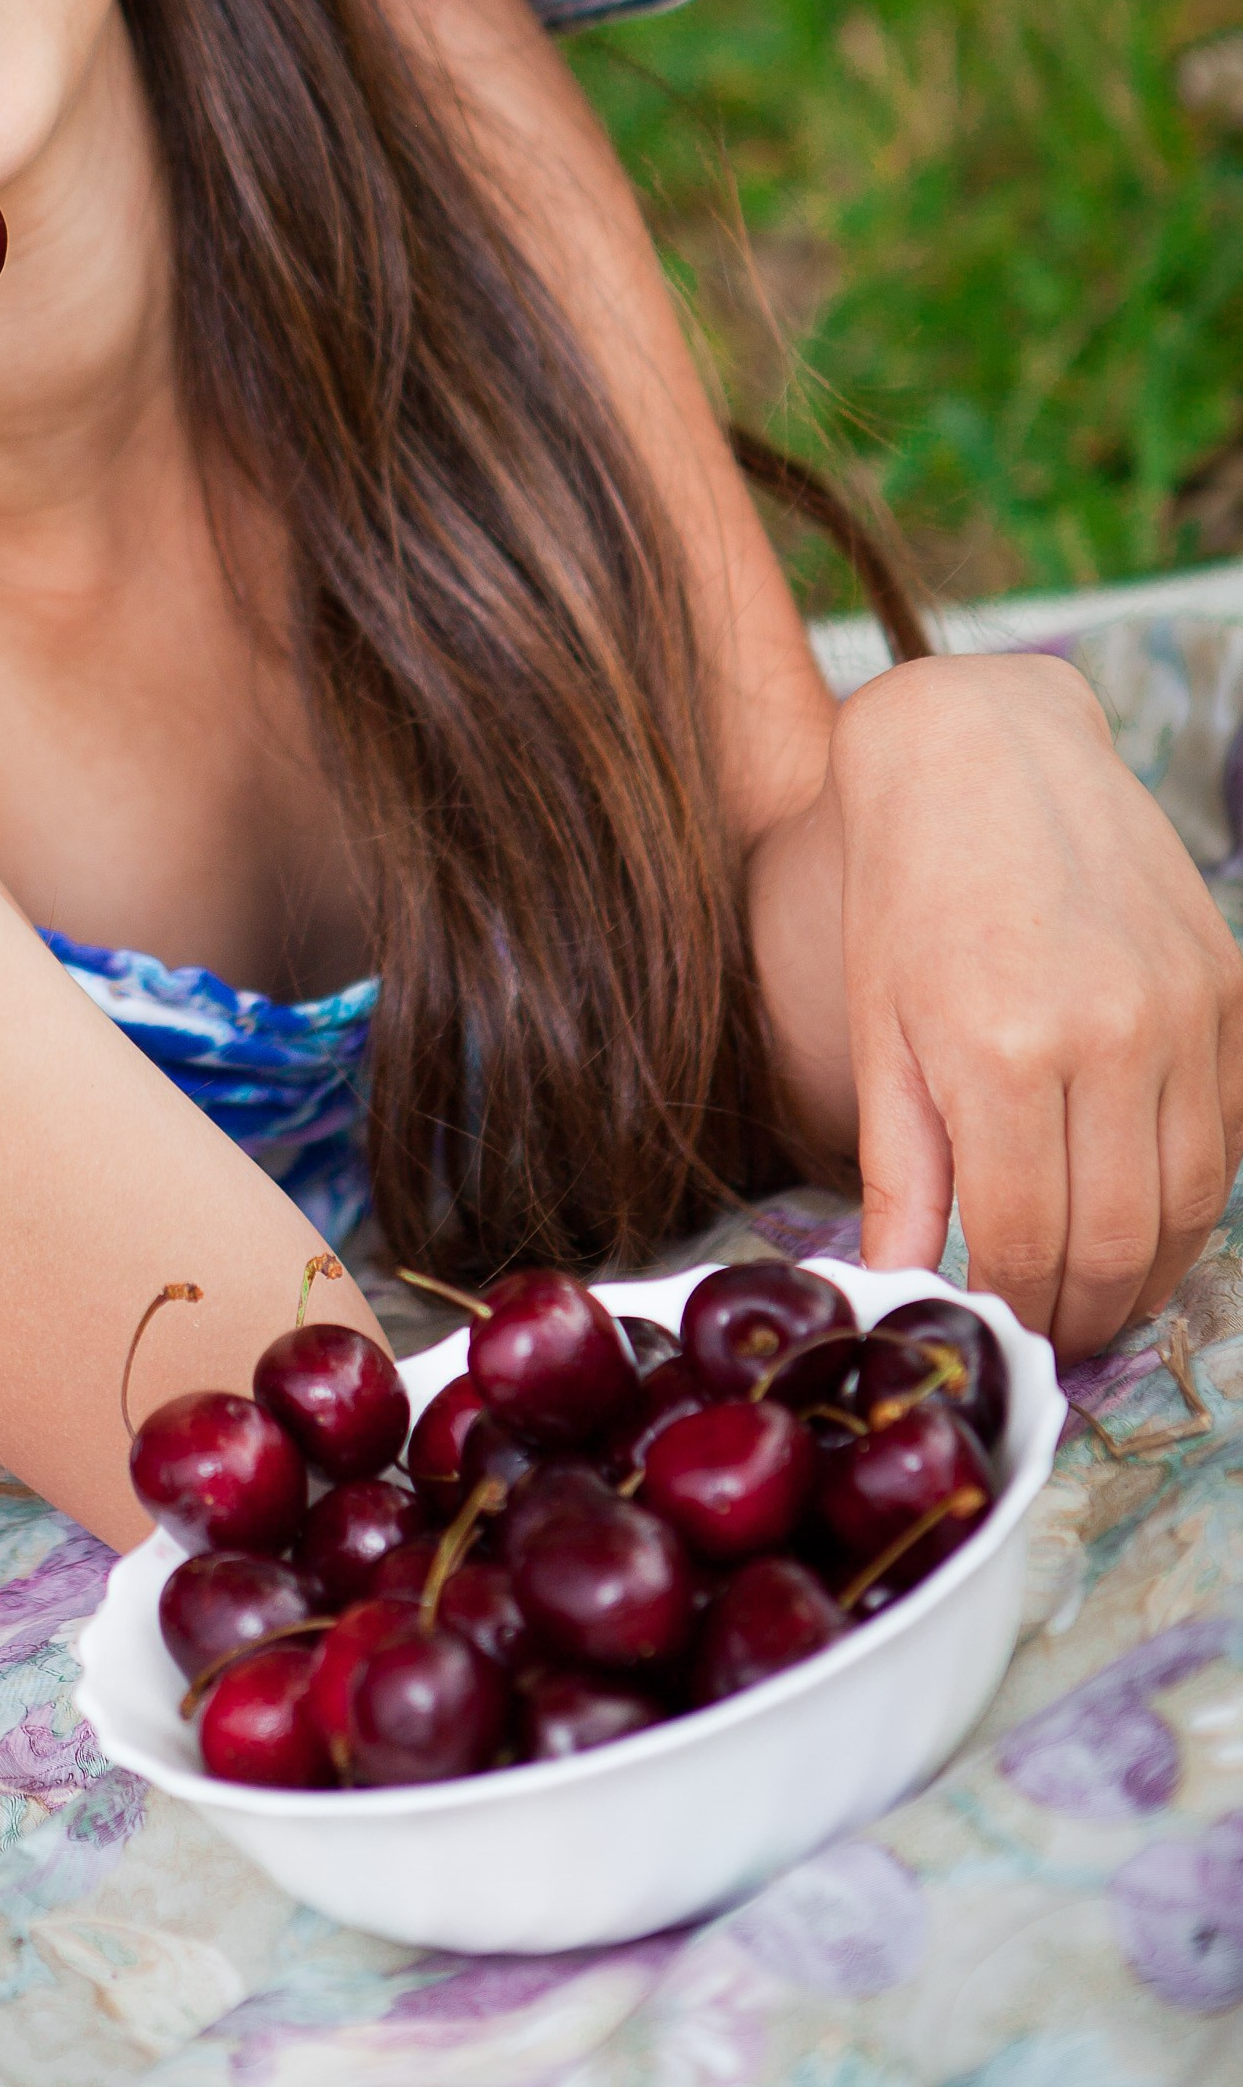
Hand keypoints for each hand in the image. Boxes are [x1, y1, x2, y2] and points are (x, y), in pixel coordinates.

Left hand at [792, 653, 1242, 1355]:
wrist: (981, 751)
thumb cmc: (906, 891)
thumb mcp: (880, 1031)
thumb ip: (900, 1167)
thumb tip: (899, 1282)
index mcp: (1004, 1054)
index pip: (1027, 1240)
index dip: (1014, 1307)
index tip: (997, 1329)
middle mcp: (1111, 1038)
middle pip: (1118, 1240)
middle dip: (1084, 1313)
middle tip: (1053, 1336)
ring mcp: (1186, 1013)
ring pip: (1192, 1200)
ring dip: (1148, 1270)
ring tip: (1101, 1294)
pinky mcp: (1230, 989)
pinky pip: (1231, 1130)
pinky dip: (1195, 1190)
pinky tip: (1146, 1208)